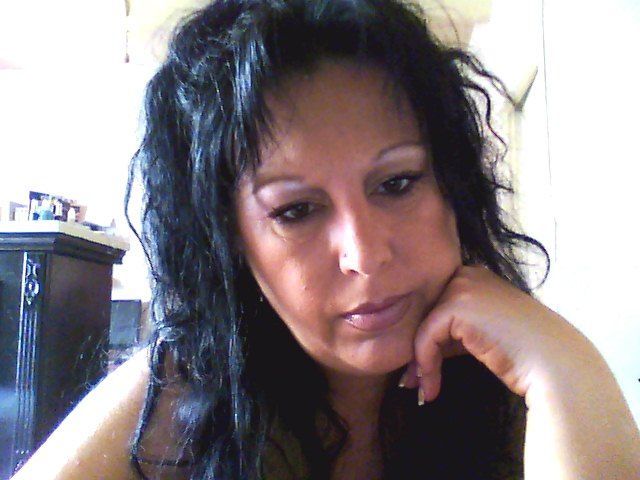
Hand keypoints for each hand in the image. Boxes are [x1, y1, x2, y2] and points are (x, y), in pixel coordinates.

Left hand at [399, 264, 595, 403]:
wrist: (555, 364)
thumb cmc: (525, 354)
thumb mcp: (484, 333)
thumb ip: (456, 332)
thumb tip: (420, 354)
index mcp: (478, 276)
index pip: (438, 305)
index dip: (429, 337)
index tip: (424, 368)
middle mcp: (469, 273)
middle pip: (427, 312)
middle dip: (420, 348)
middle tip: (413, 380)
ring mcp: (463, 286)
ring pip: (423, 325)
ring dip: (421, 361)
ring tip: (423, 389)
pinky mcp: (457, 305)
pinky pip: (426, 337)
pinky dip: (425, 363)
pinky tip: (432, 387)